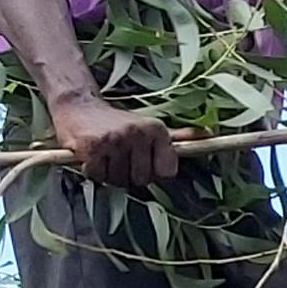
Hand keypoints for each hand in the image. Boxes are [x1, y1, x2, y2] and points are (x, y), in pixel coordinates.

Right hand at [51, 89, 178, 189]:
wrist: (78, 107)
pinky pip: (98, 176)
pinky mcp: (93, 146)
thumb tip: (208, 135)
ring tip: (106, 155)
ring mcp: (115, 139)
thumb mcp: (150, 127)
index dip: (153, 172)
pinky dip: (92, 171)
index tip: (142, 161)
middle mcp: (138, 133)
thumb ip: (178, 136)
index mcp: (156, 130)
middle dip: (129, 175)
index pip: (166, 173)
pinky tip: (92, 155)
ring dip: (109, 174)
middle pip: (142, 180)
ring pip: (119, 180)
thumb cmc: (117, 123)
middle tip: (119, 157)